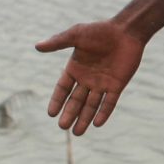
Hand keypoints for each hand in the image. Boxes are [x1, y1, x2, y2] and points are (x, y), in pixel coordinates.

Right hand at [35, 20, 145, 134]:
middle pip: (76, 100)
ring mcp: (102, 83)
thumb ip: (58, 42)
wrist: (126, 31)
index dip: (57, 100)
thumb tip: (37, 46)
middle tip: (63, 127)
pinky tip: (97, 124)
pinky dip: (103, 113)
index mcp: (75, 68)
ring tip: (77, 133)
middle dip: (70, 113)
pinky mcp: (117, 85)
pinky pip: (109, 102)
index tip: (51, 113)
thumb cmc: (100, 31)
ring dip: (84, 118)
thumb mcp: (76, 35)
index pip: (63, 89)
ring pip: (91, 105)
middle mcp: (87, 79)